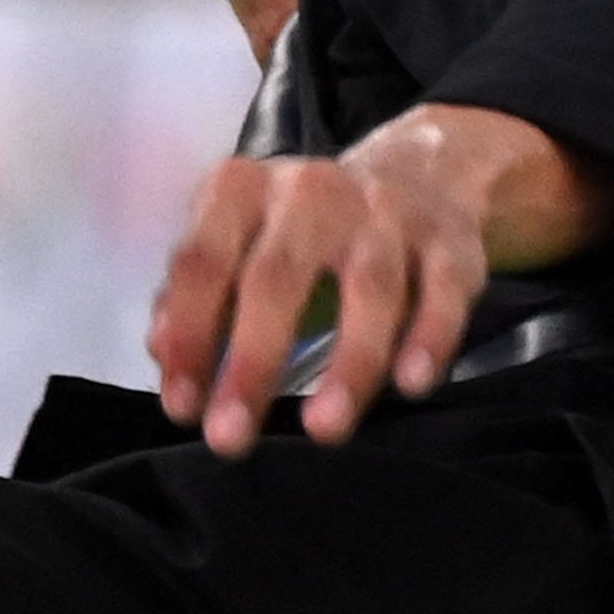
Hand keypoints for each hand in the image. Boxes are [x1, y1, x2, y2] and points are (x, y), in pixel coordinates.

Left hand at [146, 104, 603, 454]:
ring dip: (348, 364)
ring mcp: (386, 213)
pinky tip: (410, 385)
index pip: (202, 260)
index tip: (182, 407)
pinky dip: (429, 339)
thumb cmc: (300, 232)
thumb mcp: (237, 245)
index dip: (188, 333)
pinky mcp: (450, 242)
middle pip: (278, 278)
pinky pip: (443, 294)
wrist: (417, 175)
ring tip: (324, 429)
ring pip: (370, 289)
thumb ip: (196, 298)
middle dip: (252, 362)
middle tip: (230, 438)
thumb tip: (163, 354)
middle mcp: (311, 191)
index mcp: (241, 189)